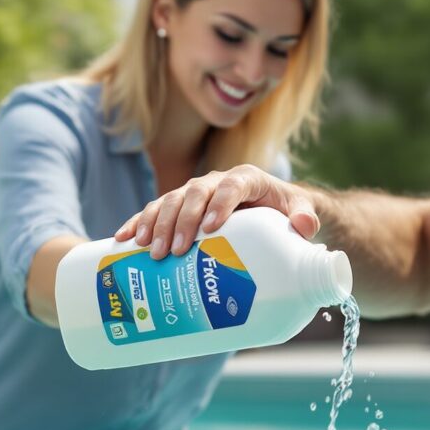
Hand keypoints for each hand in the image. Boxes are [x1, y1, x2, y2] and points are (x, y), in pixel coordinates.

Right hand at [114, 164, 319, 259]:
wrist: (273, 209)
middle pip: (193, 194)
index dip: (219, 203)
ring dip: (156, 224)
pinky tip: (122, 240)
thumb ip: (306, 217)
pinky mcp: (179, 207)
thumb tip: (306, 227)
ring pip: (169, 201)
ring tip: (150, 251)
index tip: (211, 229)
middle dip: (181, 221)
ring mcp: (194, 193)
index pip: (230, 185)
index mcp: (245, 178)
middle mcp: (215, 181)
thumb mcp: (300, 211)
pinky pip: (153, 211)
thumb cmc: (286, 210)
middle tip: (173, 251)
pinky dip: (137, 223)